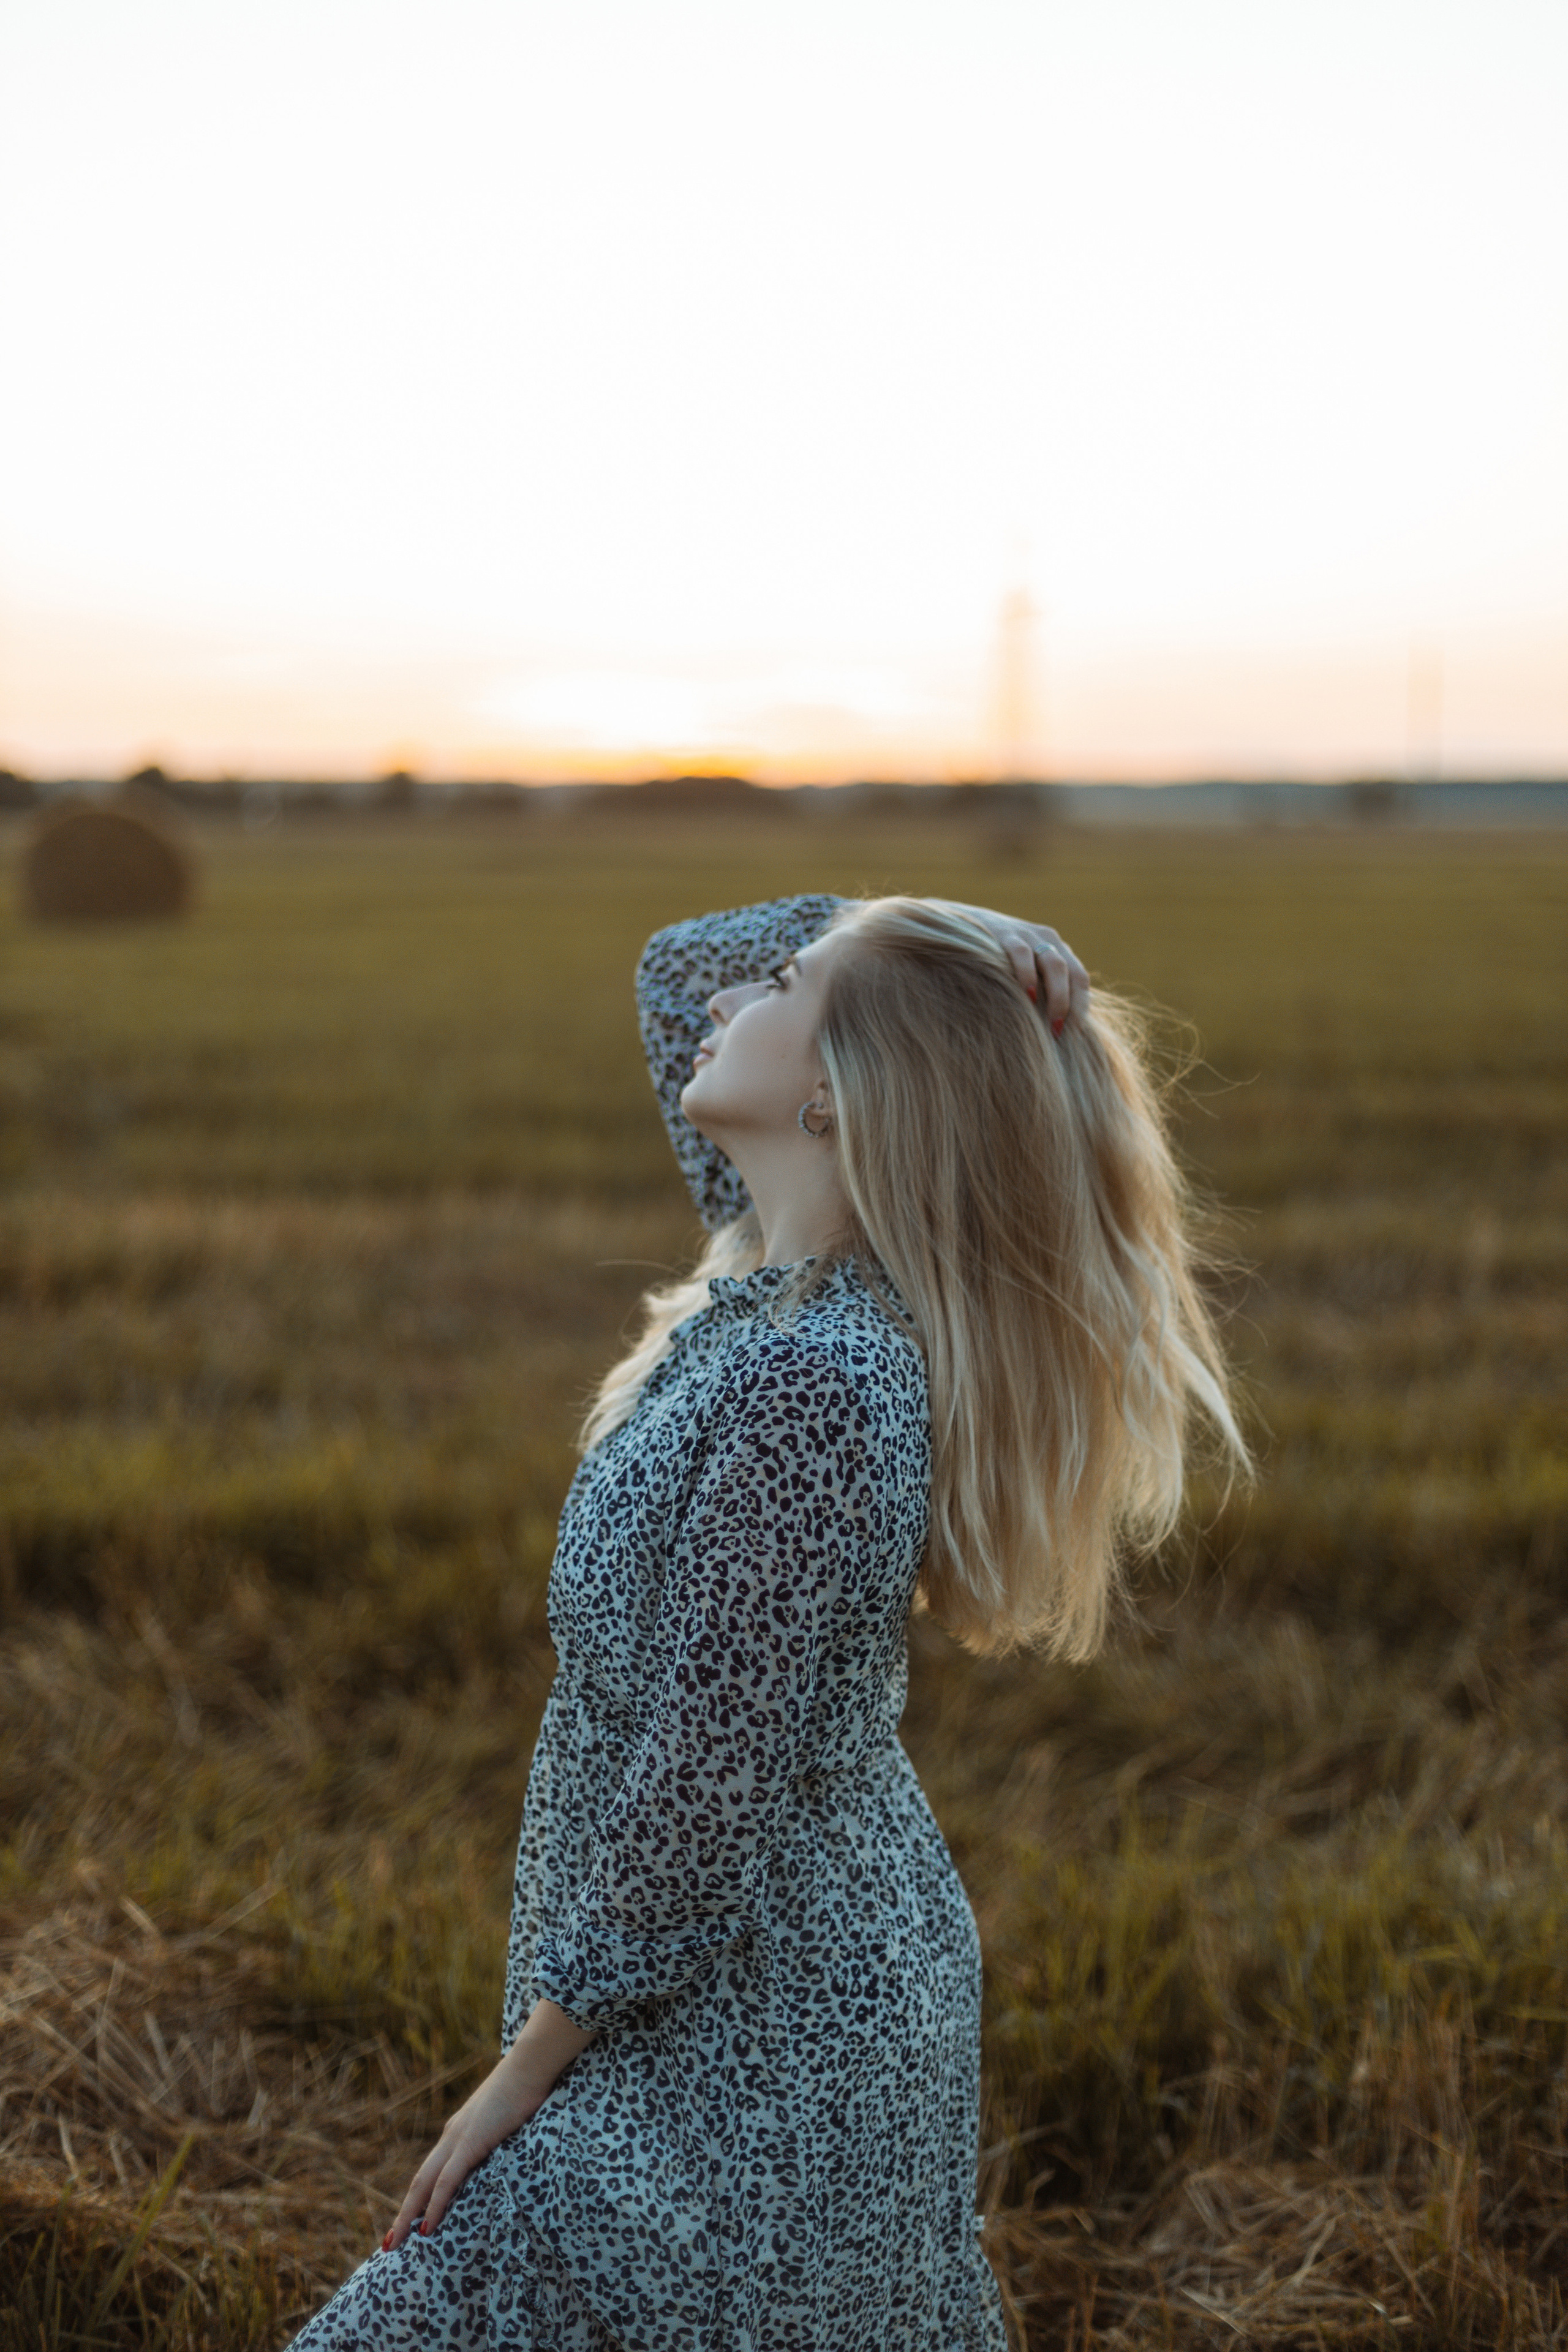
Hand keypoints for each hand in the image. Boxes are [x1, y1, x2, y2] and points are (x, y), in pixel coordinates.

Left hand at [382, 2001, 591, 2248]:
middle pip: (419, 2182)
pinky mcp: (470, 2142)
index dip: (418, 2198)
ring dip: (408, 2214)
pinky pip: (446, 2181)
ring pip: (424, 2184)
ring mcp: (458, 2138)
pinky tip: (427, 2226)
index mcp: (458, 2132)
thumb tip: (503, 2152)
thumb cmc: (524, 2090)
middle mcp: (450, 2136)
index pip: (430, 2171)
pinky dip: (434, 2205)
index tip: (408, 2222)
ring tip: (397, 2243)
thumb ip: (497, 2137)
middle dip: (404, 2213)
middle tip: (390, 2244)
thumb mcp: (505, 2120)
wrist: (529, 2066)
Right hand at [939, 903, 1089, 1032]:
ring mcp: (1028, 934)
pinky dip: (1028, 975)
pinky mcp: (1005, 933)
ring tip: (1050, 1021)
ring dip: (1057, 995)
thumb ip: (1039, 988)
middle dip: (1069, 1004)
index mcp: (1057, 950)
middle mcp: (1048, 940)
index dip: (1081, 1005)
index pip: (1079, 977)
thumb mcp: (1023, 970)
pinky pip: (1022, 953)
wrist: (963, 924)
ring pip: (1054, 964)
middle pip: (1071, 972)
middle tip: (1059, 1030)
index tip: (1075, 1032)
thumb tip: (1053, 1030)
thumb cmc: (996, 960)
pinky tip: (1028, 994)